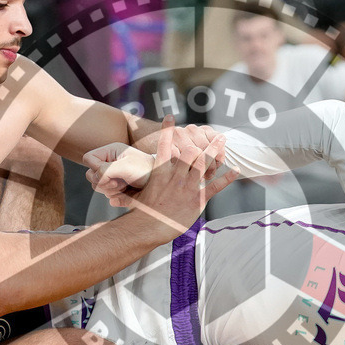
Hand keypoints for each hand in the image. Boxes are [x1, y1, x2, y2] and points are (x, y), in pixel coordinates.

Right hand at [83, 143, 154, 207]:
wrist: (162, 183)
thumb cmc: (147, 170)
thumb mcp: (126, 166)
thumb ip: (106, 169)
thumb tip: (94, 177)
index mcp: (111, 151)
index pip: (88, 158)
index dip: (94, 167)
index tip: (109, 172)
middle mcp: (109, 162)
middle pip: (90, 175)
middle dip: (103, 181)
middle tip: (119, 182)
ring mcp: (112, 175)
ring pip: (97, 186)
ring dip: (110, 189)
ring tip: (125, 185)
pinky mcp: (116, 188)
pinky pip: (107, 195)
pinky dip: (116, 196)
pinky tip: (127, 191)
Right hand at [130, 115, 236, 241]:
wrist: (149, 227)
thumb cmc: (141, 211)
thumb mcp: (135, 193)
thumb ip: (129, 185)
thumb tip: (110, 186)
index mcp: (161, 171)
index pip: (165, 145)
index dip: (168, 130)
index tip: (171, 117)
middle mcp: (176, 176)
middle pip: (191, 151)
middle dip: (202, 142)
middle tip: (212, 134)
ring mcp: (188, 187)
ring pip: (205, 163)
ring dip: (215, 150)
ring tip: (222, 140)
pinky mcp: (198, 200)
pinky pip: (215, 186)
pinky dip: (226, 177)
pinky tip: (235, 170)